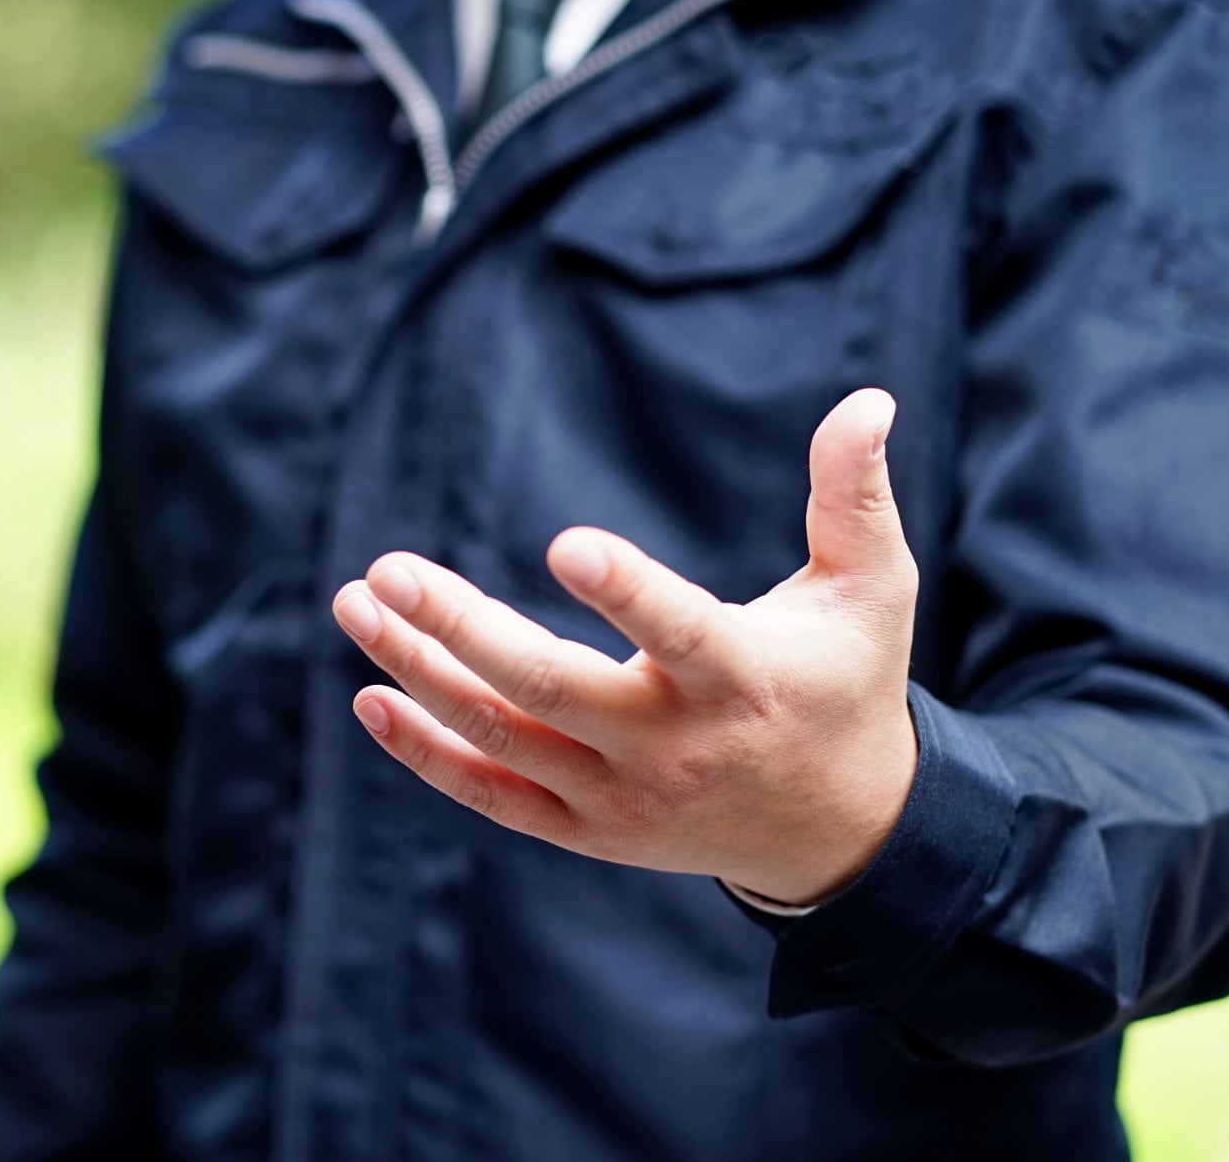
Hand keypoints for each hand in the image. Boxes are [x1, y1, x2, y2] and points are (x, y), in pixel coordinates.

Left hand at [331, 388, 918, 906]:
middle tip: (384, 569)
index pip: (678, 633)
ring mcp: (624, 798)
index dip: (627, 592)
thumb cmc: (847, 680)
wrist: (840, 828)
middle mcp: (675, 747)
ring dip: (420, 674)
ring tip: (355, 604)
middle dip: (460, 629)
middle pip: (551, 689)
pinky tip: (371, 699)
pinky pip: (494, 796)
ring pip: (504, 738)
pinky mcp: (590, 831)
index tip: (564, 543)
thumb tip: (868, 398)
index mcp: (745, 678)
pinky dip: (429, 754)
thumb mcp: (873, 589)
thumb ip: (855, 495)